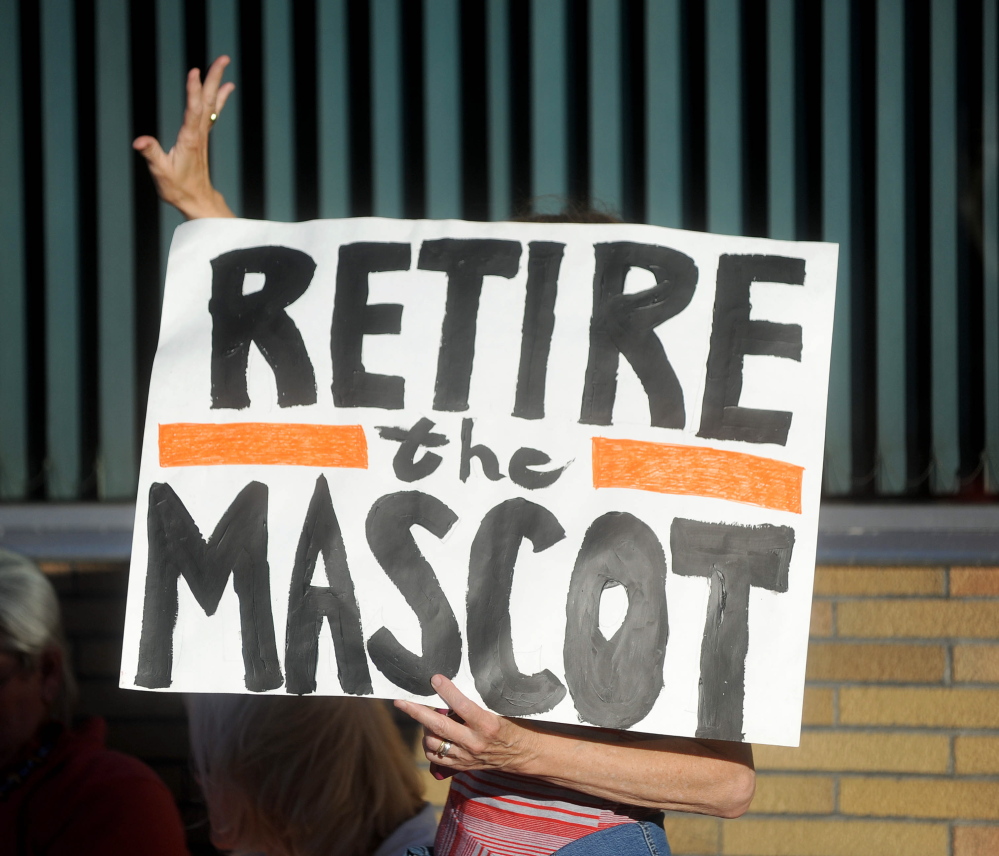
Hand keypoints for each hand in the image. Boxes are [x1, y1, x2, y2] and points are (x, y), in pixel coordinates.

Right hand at [133, 55, 235, 218]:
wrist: (197, 200)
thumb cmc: (179, 188)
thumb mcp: (161, 172)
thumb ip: (151, 154)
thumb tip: (139, 142)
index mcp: (189, 139)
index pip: (193, 110)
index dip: (193, 91)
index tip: (195, 72)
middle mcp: (199, 133)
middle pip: (208, 101)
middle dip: (214, 78)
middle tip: (223, 58)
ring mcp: (202, 134)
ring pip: (211, 103)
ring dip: (217, 82)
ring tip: (224, 64)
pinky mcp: (202, 137)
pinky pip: (212, 112)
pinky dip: (218, 98)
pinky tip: (225, 88)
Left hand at [394, 675, 540, 776]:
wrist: (524, 755)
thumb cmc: (513, 725)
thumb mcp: (501, 710)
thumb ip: (479, 702)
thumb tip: (455, 686)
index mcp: (487, 725)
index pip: (461, 705)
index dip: (446, 691)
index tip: (435, 678)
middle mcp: (474, 742)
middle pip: (438, 726)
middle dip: (416, 712)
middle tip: (401, 701)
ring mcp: (466, 757)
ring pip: (433, 743)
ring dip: (424, 728)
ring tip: (425, 716)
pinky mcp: (462, 766)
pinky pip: (436, 757)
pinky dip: (430, 745)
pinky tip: (432, 735)